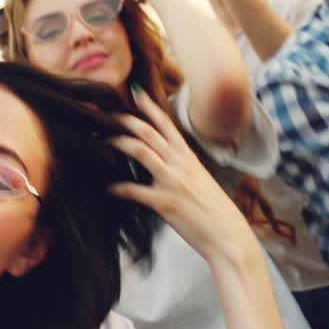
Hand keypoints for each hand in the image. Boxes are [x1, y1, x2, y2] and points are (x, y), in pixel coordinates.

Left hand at [108, 88, 254, 262]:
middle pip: (148, 131)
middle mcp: (180, 164)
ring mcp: (173, 181)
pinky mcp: (166, 202)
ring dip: (117, 142)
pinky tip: (108, 188)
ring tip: (99, 140)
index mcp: (189, 158)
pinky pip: (135, 190)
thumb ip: (181, 169)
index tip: (134, 91)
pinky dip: (118, 187)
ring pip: (140, 150)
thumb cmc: (215, 213)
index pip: (166, 124)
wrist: (229, 237)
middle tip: (104, 114)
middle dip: (124, 119)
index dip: (149, 106)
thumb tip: (163, 164)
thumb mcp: (200, 181)